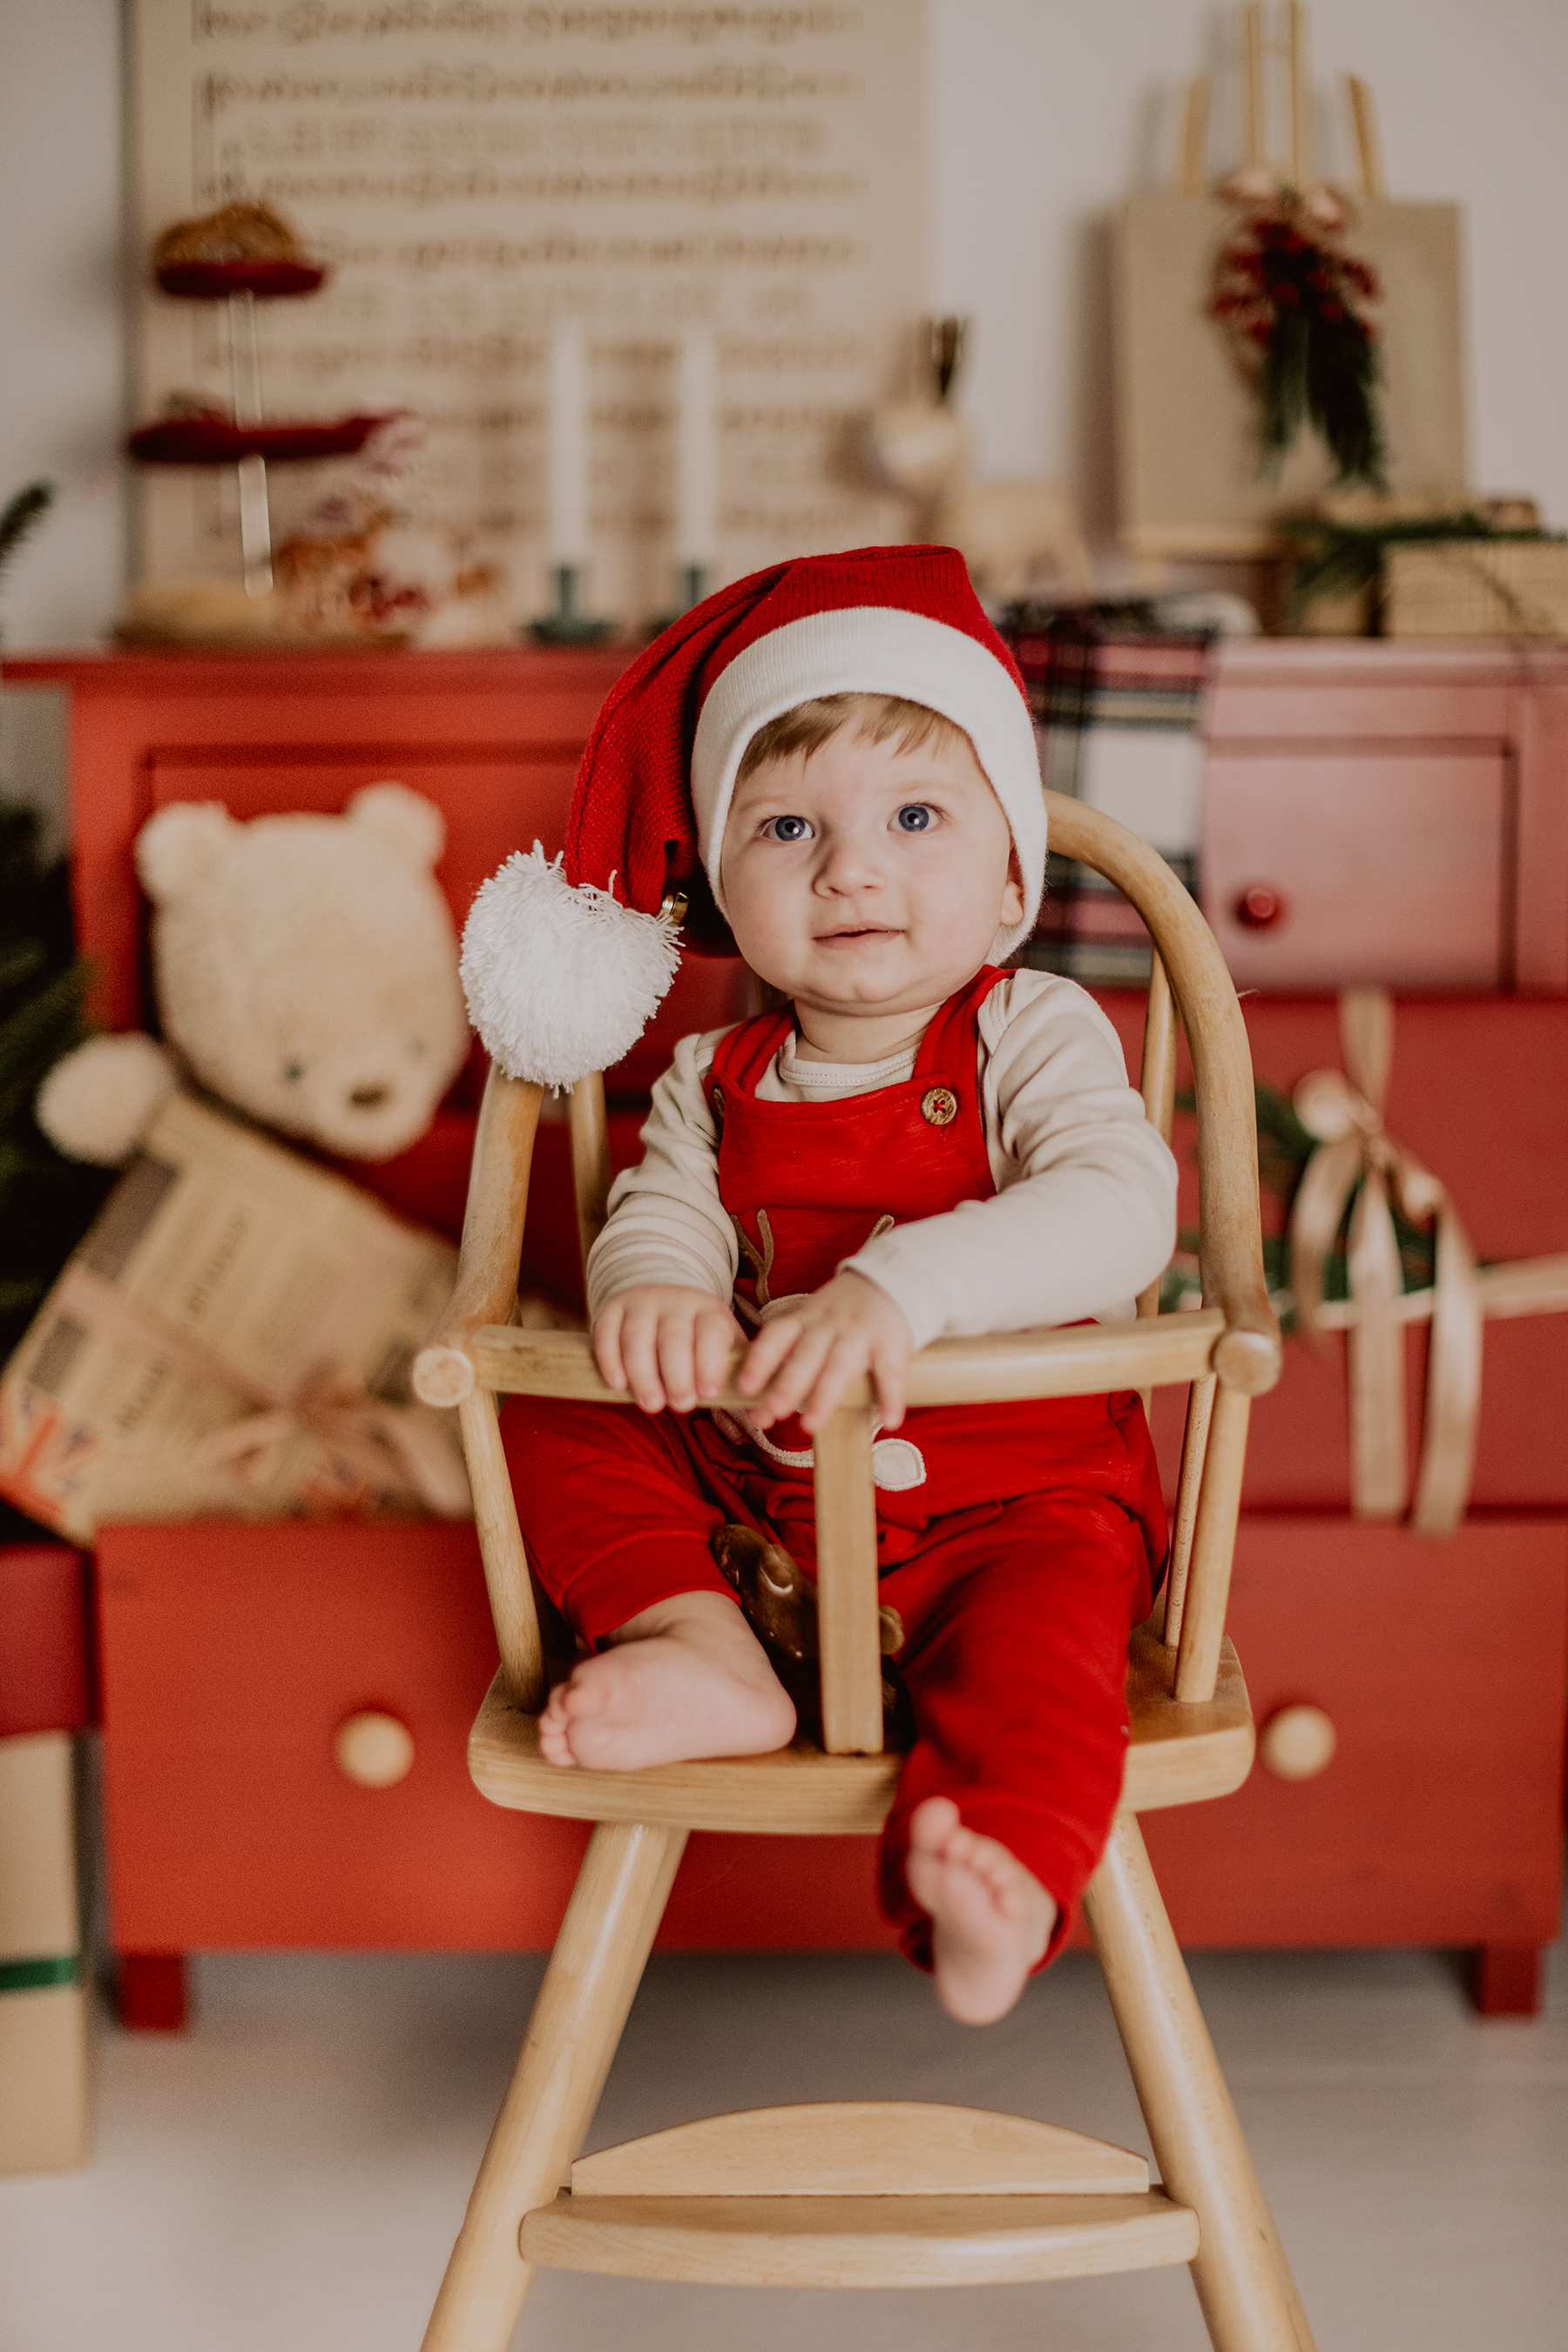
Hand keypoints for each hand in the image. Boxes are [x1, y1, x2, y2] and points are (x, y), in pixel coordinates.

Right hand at [593, 1285, 744, 1414]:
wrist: (662, 1297)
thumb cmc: (698, 1336)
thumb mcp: (723, 1344)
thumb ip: (737, 1375)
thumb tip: (759, 1416)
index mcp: (709, 1311)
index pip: (711, 1333)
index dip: (710, 1363)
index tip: (709, 1393)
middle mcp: (675, 1302)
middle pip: (674, 1338)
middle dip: (678, 1374)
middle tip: (681, 1405)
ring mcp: (642, 1304)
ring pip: (638, 1337)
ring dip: (643, 1373)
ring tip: (652, 1404)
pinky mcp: (612, 1309)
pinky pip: (607, 1333)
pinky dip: (610, 1359)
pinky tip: (618, 1384)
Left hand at [736, 1269, 912, 1434]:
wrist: (888, 1282)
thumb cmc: (839, 1317)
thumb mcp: (810, 1323)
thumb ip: (788, 1358)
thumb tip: (759, 1409)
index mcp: (804, 1319)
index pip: (776, 1337)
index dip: (759, 1361)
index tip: (745, 1387)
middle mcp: (829, 1326)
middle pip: (806, 1355)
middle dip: (788, 1384)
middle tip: (772, 1411)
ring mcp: (860, 1334)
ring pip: (840, 1366)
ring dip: (824, 1396)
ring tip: (810, 1425)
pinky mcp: (891, 1343)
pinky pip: (890, 1372)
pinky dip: (890, 1396)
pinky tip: (889, 1422)